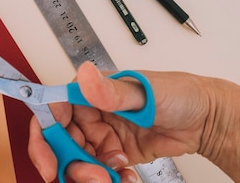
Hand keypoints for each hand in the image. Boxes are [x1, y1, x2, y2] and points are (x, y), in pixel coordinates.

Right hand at [28, 61, 239, 181]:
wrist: (206, 119)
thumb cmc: (177, 93)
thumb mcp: (143, 92)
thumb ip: (110, 90)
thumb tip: (84, 76)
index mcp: (88, 92)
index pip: (52, 112)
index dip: (44, 137)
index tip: (49, 162)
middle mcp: (90, 113)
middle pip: (62, 143)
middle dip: (73, 164)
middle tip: (95, 176)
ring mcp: (101, 135)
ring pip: (79, 160)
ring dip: (91, 174)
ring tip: (114, 177)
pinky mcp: (114, 154)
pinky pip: (100, 171)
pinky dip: (109, 179)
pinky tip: (126, 177)